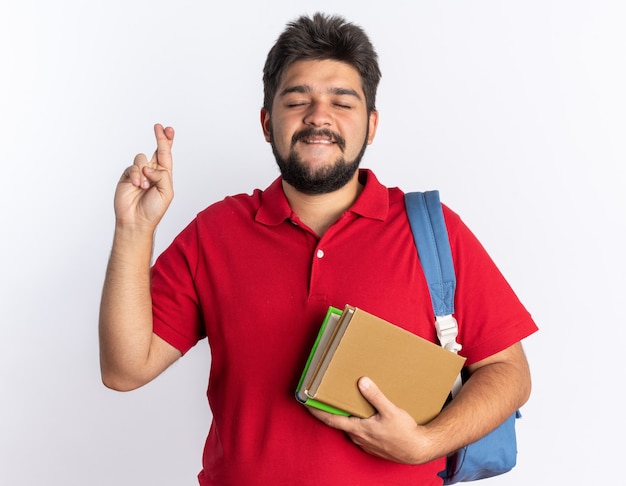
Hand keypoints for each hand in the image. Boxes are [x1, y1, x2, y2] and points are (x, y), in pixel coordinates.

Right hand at [114, 124, 174, 229]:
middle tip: (159, 127)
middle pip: (155, 150)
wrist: (136, 220)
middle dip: (159, 138)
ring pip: (142, 159)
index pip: (166, 155)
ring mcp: (139, 173)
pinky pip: (132, 168)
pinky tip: (136, 185)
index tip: (168, 129)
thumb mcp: (166, 192)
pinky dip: (135, 175)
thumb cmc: (154, 210)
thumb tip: (149, 167)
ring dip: (144, 172)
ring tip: (144, 187)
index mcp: (164, 175)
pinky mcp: (127, 176)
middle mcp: (152, 172)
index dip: (167, 141)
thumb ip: (161, 176)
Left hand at [307, 377, 431, 463]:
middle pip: (339, 421)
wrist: (418, 450)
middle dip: (333, 409)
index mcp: (358, 428)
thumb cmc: (405, 433)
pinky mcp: (372, 444)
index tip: (305, 402)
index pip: (330, 419)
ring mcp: (364, 442)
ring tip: (348, 401)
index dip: (316, 411)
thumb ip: (375, 396)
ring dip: (348, 415)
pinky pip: (360, 431)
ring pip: (350, 426)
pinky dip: (358, 422)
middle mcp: (358, 437)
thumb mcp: (390, 411)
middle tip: (327, 395)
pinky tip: (365, 414)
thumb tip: (362, 382)